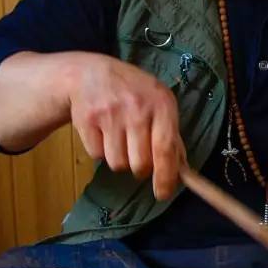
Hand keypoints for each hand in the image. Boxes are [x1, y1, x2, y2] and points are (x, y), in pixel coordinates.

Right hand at [68, 54, 184, 200]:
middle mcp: (136, 108)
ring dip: (119, 158)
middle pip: (140, 164)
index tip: (163, 194)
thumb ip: (171, 136)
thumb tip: (180, 172)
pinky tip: (102, 131)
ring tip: (118, 137)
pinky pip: (97, 156)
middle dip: (140, 168)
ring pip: (117, 164)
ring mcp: (110, 114)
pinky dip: (100, 150)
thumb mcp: (158, 104)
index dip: (165, 176)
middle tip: (137, 153)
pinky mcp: (86, 121)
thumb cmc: (132, 93)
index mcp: (161, 104)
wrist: (89, 73)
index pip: (165, 149)